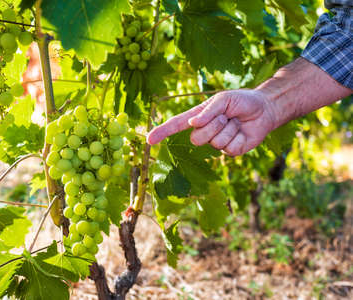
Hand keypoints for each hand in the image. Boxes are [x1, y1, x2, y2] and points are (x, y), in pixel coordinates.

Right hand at [147, 89, 277, 155]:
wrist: (265, 109)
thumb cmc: (242, 101)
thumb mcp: (223, 99)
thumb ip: (207, 111)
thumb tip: (193, 124)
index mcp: (199, 117)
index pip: (177, 125)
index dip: (163, 132)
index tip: (149, 139)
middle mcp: (205, 131)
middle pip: (195, 138)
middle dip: (211, 126)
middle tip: (225, 116)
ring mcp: (217, 142)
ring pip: (214, 142)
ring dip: (227, 129)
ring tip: (235, 121)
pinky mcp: (231, 151)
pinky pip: (228, 148)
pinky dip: (237, 137)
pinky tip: (242, 131)